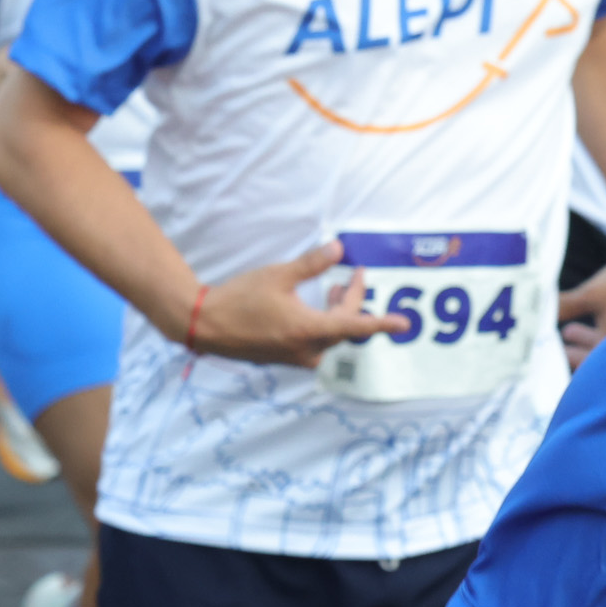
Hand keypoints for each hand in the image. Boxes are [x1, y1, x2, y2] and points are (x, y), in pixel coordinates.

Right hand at [175, 241, 400, 367]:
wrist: (201, 324)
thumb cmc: (239, 298)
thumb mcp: (278, 275)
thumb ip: (311, 263)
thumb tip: (338, 248)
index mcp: (307, 330)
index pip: (355, 326)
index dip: (381, 323)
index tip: (404, 324)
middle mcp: (305, 349)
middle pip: (343, 327)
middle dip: (352, 301)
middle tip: (353, 275)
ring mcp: (293, 357)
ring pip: (329, 336)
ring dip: (336, 313)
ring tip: (333, 287)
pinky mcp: (282, 358)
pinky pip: (313, 343)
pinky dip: (320, 324)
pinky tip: (312, 305)